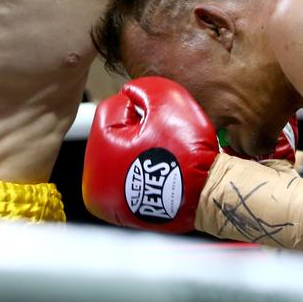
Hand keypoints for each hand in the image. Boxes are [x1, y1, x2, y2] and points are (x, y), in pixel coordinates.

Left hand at [82, 77, 218, 232]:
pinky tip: (159, 172)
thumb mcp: (168, 103)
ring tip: (162, 157)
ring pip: (119, 155)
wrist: (208, 195)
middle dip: (136, 129)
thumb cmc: (188, 152)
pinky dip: (140, 171)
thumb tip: (130, 92)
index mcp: (100, 151)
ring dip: (137, 149)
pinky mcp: (120, 213)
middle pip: (113, 134)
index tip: (161, 119)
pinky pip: (127, 178)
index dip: (141, 106)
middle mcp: (94, 183)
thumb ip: (144, 89)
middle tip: (162, 140)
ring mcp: (106, 202)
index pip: (112, 108)